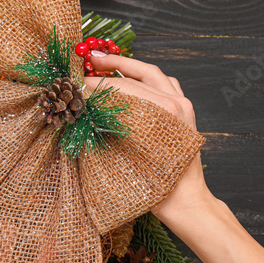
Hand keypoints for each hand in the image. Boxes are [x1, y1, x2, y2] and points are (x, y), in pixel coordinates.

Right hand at [85, 52, 214, 225]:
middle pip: (139, 75)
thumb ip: (108, 129)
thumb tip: (85, 111)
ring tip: (106, 61)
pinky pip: (165, 84)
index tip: (78, 83)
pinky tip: (133, 78)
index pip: (124, 87)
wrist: (185, 201)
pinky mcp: (185, 111)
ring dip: (129, 66)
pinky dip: (147, 77)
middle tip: (88, 64)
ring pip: (154, 74)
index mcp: (164, 113)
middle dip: (111, 67)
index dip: (98, 83)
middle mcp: (176, 103)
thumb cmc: (156, 187)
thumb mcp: (125, 158)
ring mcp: (183, 105)